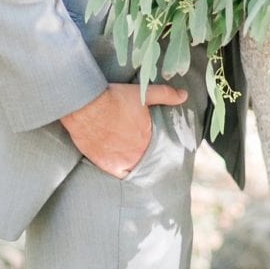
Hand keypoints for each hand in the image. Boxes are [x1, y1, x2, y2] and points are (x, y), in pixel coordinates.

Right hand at [61, 82, 187, 177]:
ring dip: (137, 167)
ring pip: (135, 170)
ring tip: (137, 162)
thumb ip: (165, 95)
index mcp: (147, 138)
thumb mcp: (143, 94)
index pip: (159, 150)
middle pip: (147, 161)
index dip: (159, 149)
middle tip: (144, 154)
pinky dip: (123, 173)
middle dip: (148, 158)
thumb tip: (184, 95)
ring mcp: (120, 161)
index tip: (157, 147)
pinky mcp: (105, 164)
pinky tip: (124, 169)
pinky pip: (119, 175)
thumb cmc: (113, 98)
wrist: (85, 105)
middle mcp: (136, 153)